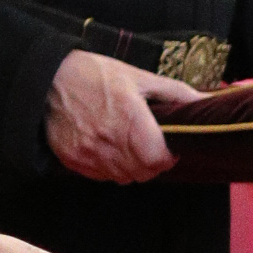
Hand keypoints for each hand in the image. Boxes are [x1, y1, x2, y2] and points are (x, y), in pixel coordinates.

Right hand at [47, 48, 197, 183]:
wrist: (46, 79)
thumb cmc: (95, 74)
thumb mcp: (138, 77)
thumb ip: (176, 93)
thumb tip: (206, 101)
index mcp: (130, 119)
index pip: (158, 160)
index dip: (167, 157)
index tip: (167, 146)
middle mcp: (109, 141)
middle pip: (143, 173)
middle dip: (152, 163)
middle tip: (148, 145)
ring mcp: (89, 154)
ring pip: (123, 178)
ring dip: (131, 167)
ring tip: (126, 145)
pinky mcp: (72, 160)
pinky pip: (101, 176)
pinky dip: (109, 168)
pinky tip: (107, 148)